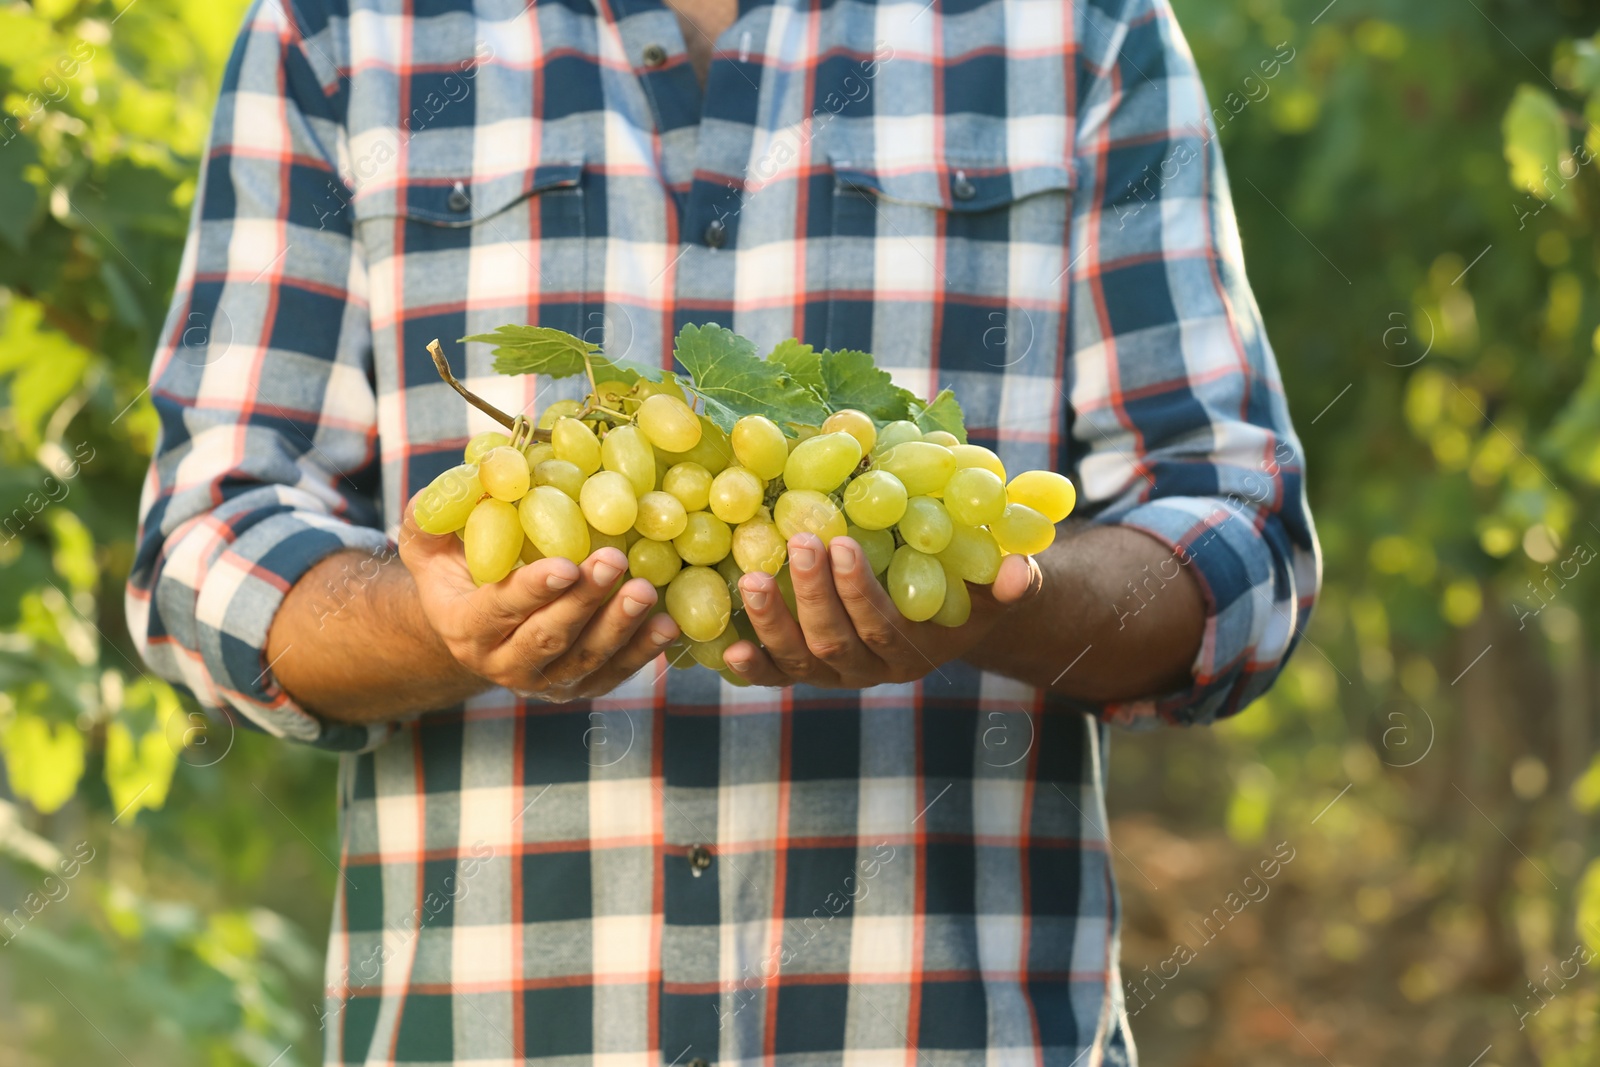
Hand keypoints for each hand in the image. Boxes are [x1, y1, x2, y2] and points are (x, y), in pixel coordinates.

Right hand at [398, 496, 678, 701]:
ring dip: (619, 627)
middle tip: (614, 562)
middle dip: (583, 602)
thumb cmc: (458, 570)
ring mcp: (545, 681)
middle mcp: (503, 663)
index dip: (533, 591)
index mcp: (465, 627)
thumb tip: (478, 473)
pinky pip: (614, 672)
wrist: (476, 628)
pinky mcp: (581, 686)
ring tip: (645, 591)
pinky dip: (643, 651)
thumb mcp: (432, 542)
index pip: (499, 611)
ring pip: (585, 659)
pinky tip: (668, 625)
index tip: (566, 564)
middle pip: (548, 637)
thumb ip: (439, 512)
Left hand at [722, 533, 1042, 688]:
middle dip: (812, 594)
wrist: (944, 621)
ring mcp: (833, 674)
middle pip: (835, 641)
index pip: (883, 627)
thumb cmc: (968, 593)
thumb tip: (1019, 570)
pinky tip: (728, 646)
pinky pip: (775, 676)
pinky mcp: (804, 672)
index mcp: (914, 652)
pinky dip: (752, 666)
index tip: (843, 544)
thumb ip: (1010, 582)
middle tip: (797, 541)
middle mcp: (870, 671)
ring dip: (771, 621)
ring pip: (798, 661)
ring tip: (749, 577)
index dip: (860, 591)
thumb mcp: (993, 588)